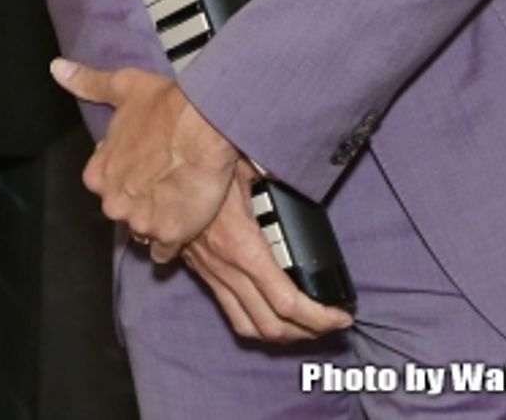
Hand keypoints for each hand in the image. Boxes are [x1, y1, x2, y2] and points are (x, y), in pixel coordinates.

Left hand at [51, 59, 237, 252]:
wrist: (205, 124)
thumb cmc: (168, 105)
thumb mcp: (123, 87)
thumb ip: (87, 83)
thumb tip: (58, 69)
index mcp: (99, 173)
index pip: (104, 184)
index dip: (127, 174)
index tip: (144, 163)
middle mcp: (113, 202)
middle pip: (124, 209)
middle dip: (141, 199)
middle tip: (165, 177)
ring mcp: (140, 222)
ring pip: (145, 230)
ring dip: (158, 218)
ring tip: (179, 194)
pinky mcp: (169, 236)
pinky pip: (165, 249)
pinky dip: (175, 238)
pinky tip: (187, 216)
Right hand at [181, 161, 353, 342]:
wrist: (163, 179)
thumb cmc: (208, 169)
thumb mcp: (249, 171)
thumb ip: (277, 180)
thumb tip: (306, 172)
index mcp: (245, 248)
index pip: (287, 301)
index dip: (319, 316)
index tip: (342, 315)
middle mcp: (230, 270)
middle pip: (274, 325)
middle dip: (309, 332)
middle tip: (332, 324)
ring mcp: (215, 277)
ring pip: (252, 328)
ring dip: (284, 336)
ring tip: (308, 328)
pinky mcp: (206, 277)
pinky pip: (233, 316)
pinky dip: (257, 327)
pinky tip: (273, 320)